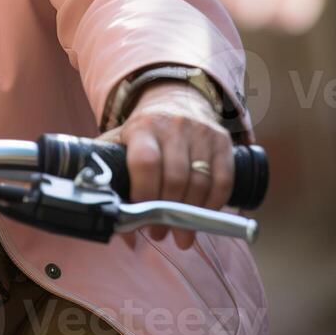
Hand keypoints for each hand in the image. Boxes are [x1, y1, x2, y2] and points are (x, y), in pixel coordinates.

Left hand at [98, 80, 232, 249]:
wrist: (175, 99)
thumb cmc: (144, 132)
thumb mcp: (121, 143)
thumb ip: (112, 178)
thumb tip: (117, 226)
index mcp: (143, 128)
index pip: (146, 163)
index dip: (144, 193)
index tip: (140, 217)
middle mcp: (174, 127)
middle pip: (175, 178)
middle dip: (167, 214)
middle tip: (160, 233)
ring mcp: (201, 133)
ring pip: (200, 183)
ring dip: (191, 216)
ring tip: (180, 234)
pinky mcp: (223, 142)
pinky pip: (223, 181)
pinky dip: (213, 205)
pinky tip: (202, 218)